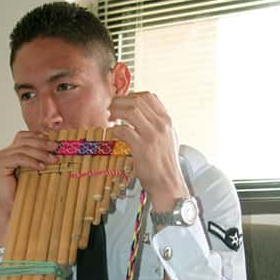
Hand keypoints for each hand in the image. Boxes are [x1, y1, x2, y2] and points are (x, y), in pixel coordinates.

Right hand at [0, 131, 58, 244]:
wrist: (12, 210)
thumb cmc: (24, 194)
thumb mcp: (33, 173)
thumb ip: (37, 160)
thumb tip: (55, 149)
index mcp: (9, 153)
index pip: (23, 137)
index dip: (37, 136)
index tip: (53, 140)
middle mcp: (2, 154)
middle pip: (24, 141)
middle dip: (42, 143)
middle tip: (57, 147)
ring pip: (23, 149)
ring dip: (41, 153)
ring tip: (54, 159)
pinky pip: (19, 158)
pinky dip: (32, 161)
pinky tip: (42, 167)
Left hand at [109, 92, 188, 211]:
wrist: (168, 183)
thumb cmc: (166, 164)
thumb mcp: (169, 139)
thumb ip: (159, 125)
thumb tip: (144, 114)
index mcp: (167, 121)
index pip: (149, 97)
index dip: (132, 96)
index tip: (122, 101)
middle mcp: (161, 125)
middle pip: (137, 101)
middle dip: (120, 101)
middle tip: (110, 107)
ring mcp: (152, 136)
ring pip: (130, 111)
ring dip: (116, 111)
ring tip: (109, 117)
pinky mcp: (142, 147)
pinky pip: (123, 130)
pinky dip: (115, 129)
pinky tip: (112, 132)